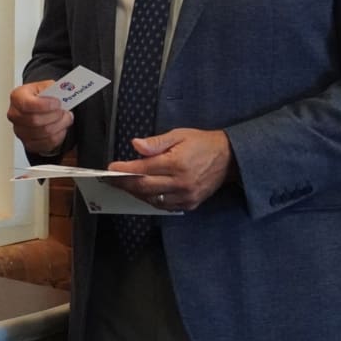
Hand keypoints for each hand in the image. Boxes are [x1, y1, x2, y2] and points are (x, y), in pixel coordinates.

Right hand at [7, 81, 73, 155]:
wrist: (38, 106)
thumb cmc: (40, 96)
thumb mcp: (45, 86)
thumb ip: (52, 88)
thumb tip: (63, 92)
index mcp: (17, 97)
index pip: (27, 104)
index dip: (45, 105)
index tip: (57, 103)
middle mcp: (15, 115)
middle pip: (35, 120)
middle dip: (54, 116)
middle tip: (64, 111)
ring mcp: (20, 131)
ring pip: (43, 132)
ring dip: (60, 125)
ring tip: (66, 118)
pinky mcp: (28, 143)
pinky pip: (47, 143)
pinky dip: (58, 136)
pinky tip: (61, 128)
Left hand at [105, 127, 232, 210]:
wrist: (229, 158)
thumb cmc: (202, 143)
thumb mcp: (179, 135)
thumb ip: (156, 143)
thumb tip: (136, 145)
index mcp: (177, 163)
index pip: (143, 170)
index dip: (124, 170)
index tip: (111, 169)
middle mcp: (181, 183)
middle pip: (144, 187)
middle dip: (125, 184)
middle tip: (112, 180)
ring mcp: (186, 196)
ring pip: (153, 199)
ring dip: (137, 193)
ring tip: (125, 185)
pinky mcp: (190, 204)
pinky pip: (165, 206)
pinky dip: (152, 199)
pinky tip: (144, 192)